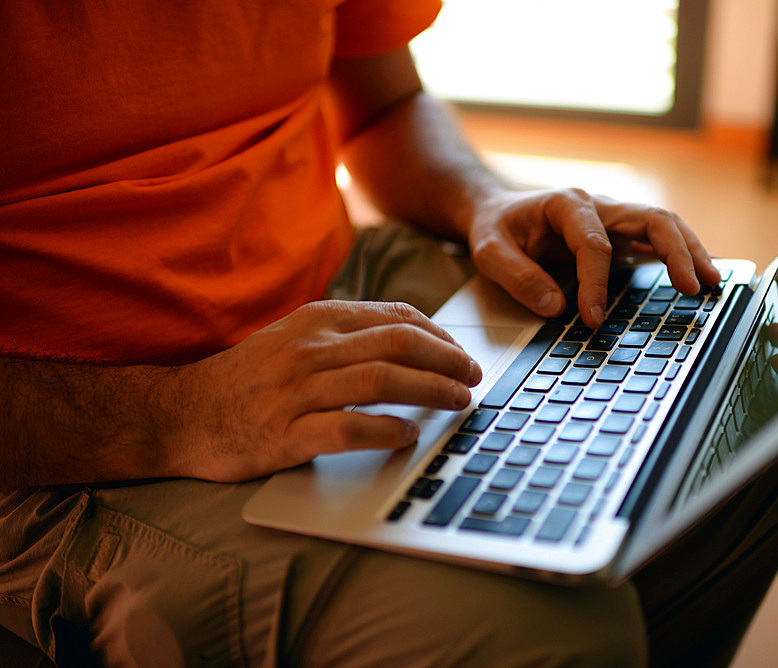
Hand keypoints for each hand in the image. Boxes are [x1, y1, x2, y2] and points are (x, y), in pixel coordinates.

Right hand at [162, 301, 481, 481]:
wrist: (180, 414)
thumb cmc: (246, 379)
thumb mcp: (294, 339)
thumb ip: (345, 336)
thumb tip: (409, 342)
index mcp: (317, 321)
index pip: (396, 318)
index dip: (440, 337)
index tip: (461, 355)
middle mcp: (310, 349)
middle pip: (398, 344)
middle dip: (447, 361)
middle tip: (472, 379)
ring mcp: (297, 390)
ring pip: (381, 381)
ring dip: (430, 391)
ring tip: (458, 403)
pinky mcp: (285, 433)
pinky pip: (346, 429)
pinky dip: (384, 432)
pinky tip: (408, 437)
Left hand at [466, 188, 720, 328]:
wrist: (496, 213)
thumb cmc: (495, 229)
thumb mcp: (489, 252)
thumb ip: (519, 278)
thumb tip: (558, 307)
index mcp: (567, 203)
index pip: (594, 244)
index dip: (596, 284)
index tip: (593, 319)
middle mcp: (599, 205)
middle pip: (651, 220)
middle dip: (676, 252)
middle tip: (694, 287)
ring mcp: (614, 219)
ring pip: (663, 227)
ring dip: (690, 252)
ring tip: (713, 282)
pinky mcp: (621, 235)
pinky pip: (657, 242)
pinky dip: (681, 257)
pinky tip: (700, 277)